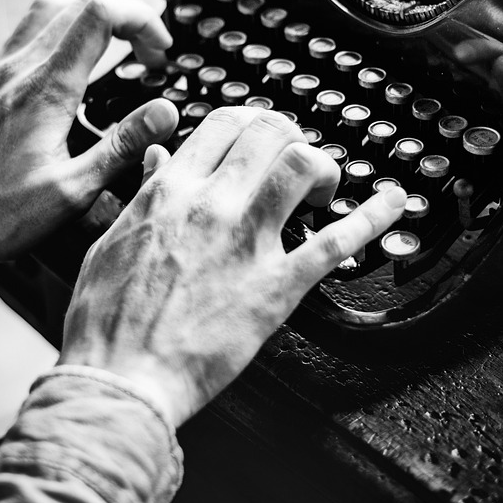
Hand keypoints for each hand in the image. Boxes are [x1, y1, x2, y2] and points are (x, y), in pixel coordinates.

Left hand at [0, 0, 179, 294]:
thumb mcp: (71, 191)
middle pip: (79, 1)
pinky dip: (62, 27)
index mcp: (47, 88)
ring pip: (49, 8)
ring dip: (92, 13)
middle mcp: (21, 69)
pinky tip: (72, 50)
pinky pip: (29, 31)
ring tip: (119, 42)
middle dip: (125, 15)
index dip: (140, 19)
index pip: (100, 14)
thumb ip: (122, 147)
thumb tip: (165, 113)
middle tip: (149, 52)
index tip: (161, 52)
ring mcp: (2, 73)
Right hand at [58, 107, 406, 426]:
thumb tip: (158, 159)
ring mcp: (247, 242)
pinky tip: (395, 203)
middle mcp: (211, 204)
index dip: (252, 125)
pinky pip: (335, 242)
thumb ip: (143, 194)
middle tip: (295, 165)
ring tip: (323, 190)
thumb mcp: (112, 241)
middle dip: (291, 139)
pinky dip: (373, 217)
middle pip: (270, 131)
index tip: (261, 143)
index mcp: (169, 190)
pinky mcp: (276, 287)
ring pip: (301, 165)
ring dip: (323, 167)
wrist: (120, 380)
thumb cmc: (107, 321)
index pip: (224, 122)